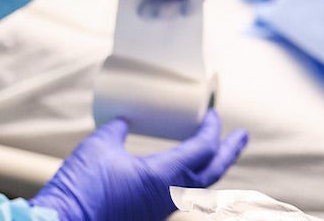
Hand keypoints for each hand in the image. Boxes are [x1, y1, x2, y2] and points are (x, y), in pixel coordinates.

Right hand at [31, 111, 248, 220]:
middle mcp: (169, 196)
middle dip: (230, 152)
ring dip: (209, 166)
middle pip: (212, 173)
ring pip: (197, 187)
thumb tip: (127, 120)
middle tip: (242, 135)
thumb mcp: (99, 146)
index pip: (203, 149)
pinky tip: (180, 168)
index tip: (212, 112)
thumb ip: (119, 128)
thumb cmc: (80, 188)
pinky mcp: (146, 214)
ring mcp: (158, 208)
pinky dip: (188, 177)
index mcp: (164, 176)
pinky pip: (178, 194)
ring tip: (214, 150)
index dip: (212, 129)